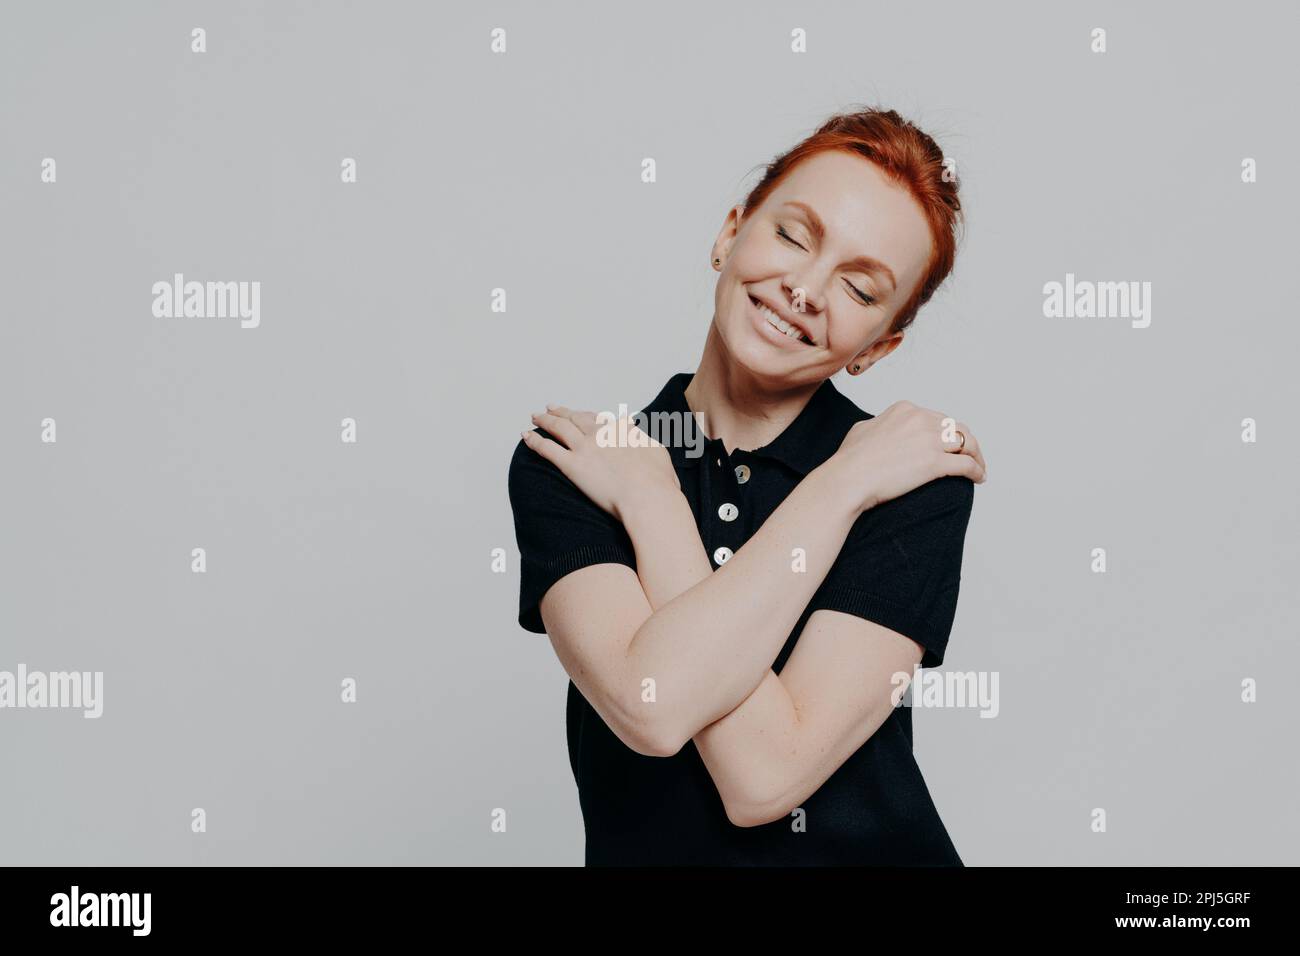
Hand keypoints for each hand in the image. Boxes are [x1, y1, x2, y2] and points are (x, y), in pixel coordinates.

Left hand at [521, 403, 680, 520]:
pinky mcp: (572, 465)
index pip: (600, 419)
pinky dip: (535, 440)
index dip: (587, 416)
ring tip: (535, 417)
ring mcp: (585, 448)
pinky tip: (526, 436)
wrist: (647, 496)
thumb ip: (647, 442)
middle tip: (551, 408)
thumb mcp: (659, 454)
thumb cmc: (658, 482)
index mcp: (621, 430)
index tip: (581, 414)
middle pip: (576, 418)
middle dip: (562, 412)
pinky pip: (548, 449)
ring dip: (545, 420)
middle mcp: (601, 434)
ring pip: (559, 427)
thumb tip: (642, 438)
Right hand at [830, 400, 986, 513]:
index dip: (947, 433)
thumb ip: (879, 424)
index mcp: (905, 410)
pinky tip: (978, 479)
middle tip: (971, 456)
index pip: (937, 418)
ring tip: (979, 468)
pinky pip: (966, 465)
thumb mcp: (862, 430)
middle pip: (956, 428)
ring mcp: (929, 440)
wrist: (847, 479)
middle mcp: (920, 419)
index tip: (949, 445)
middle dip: (967, 442)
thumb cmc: (849, 460)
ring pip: (967, 443)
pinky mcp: (935, 463)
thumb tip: (882, 426)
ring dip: (976, 456)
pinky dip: (976, 471)